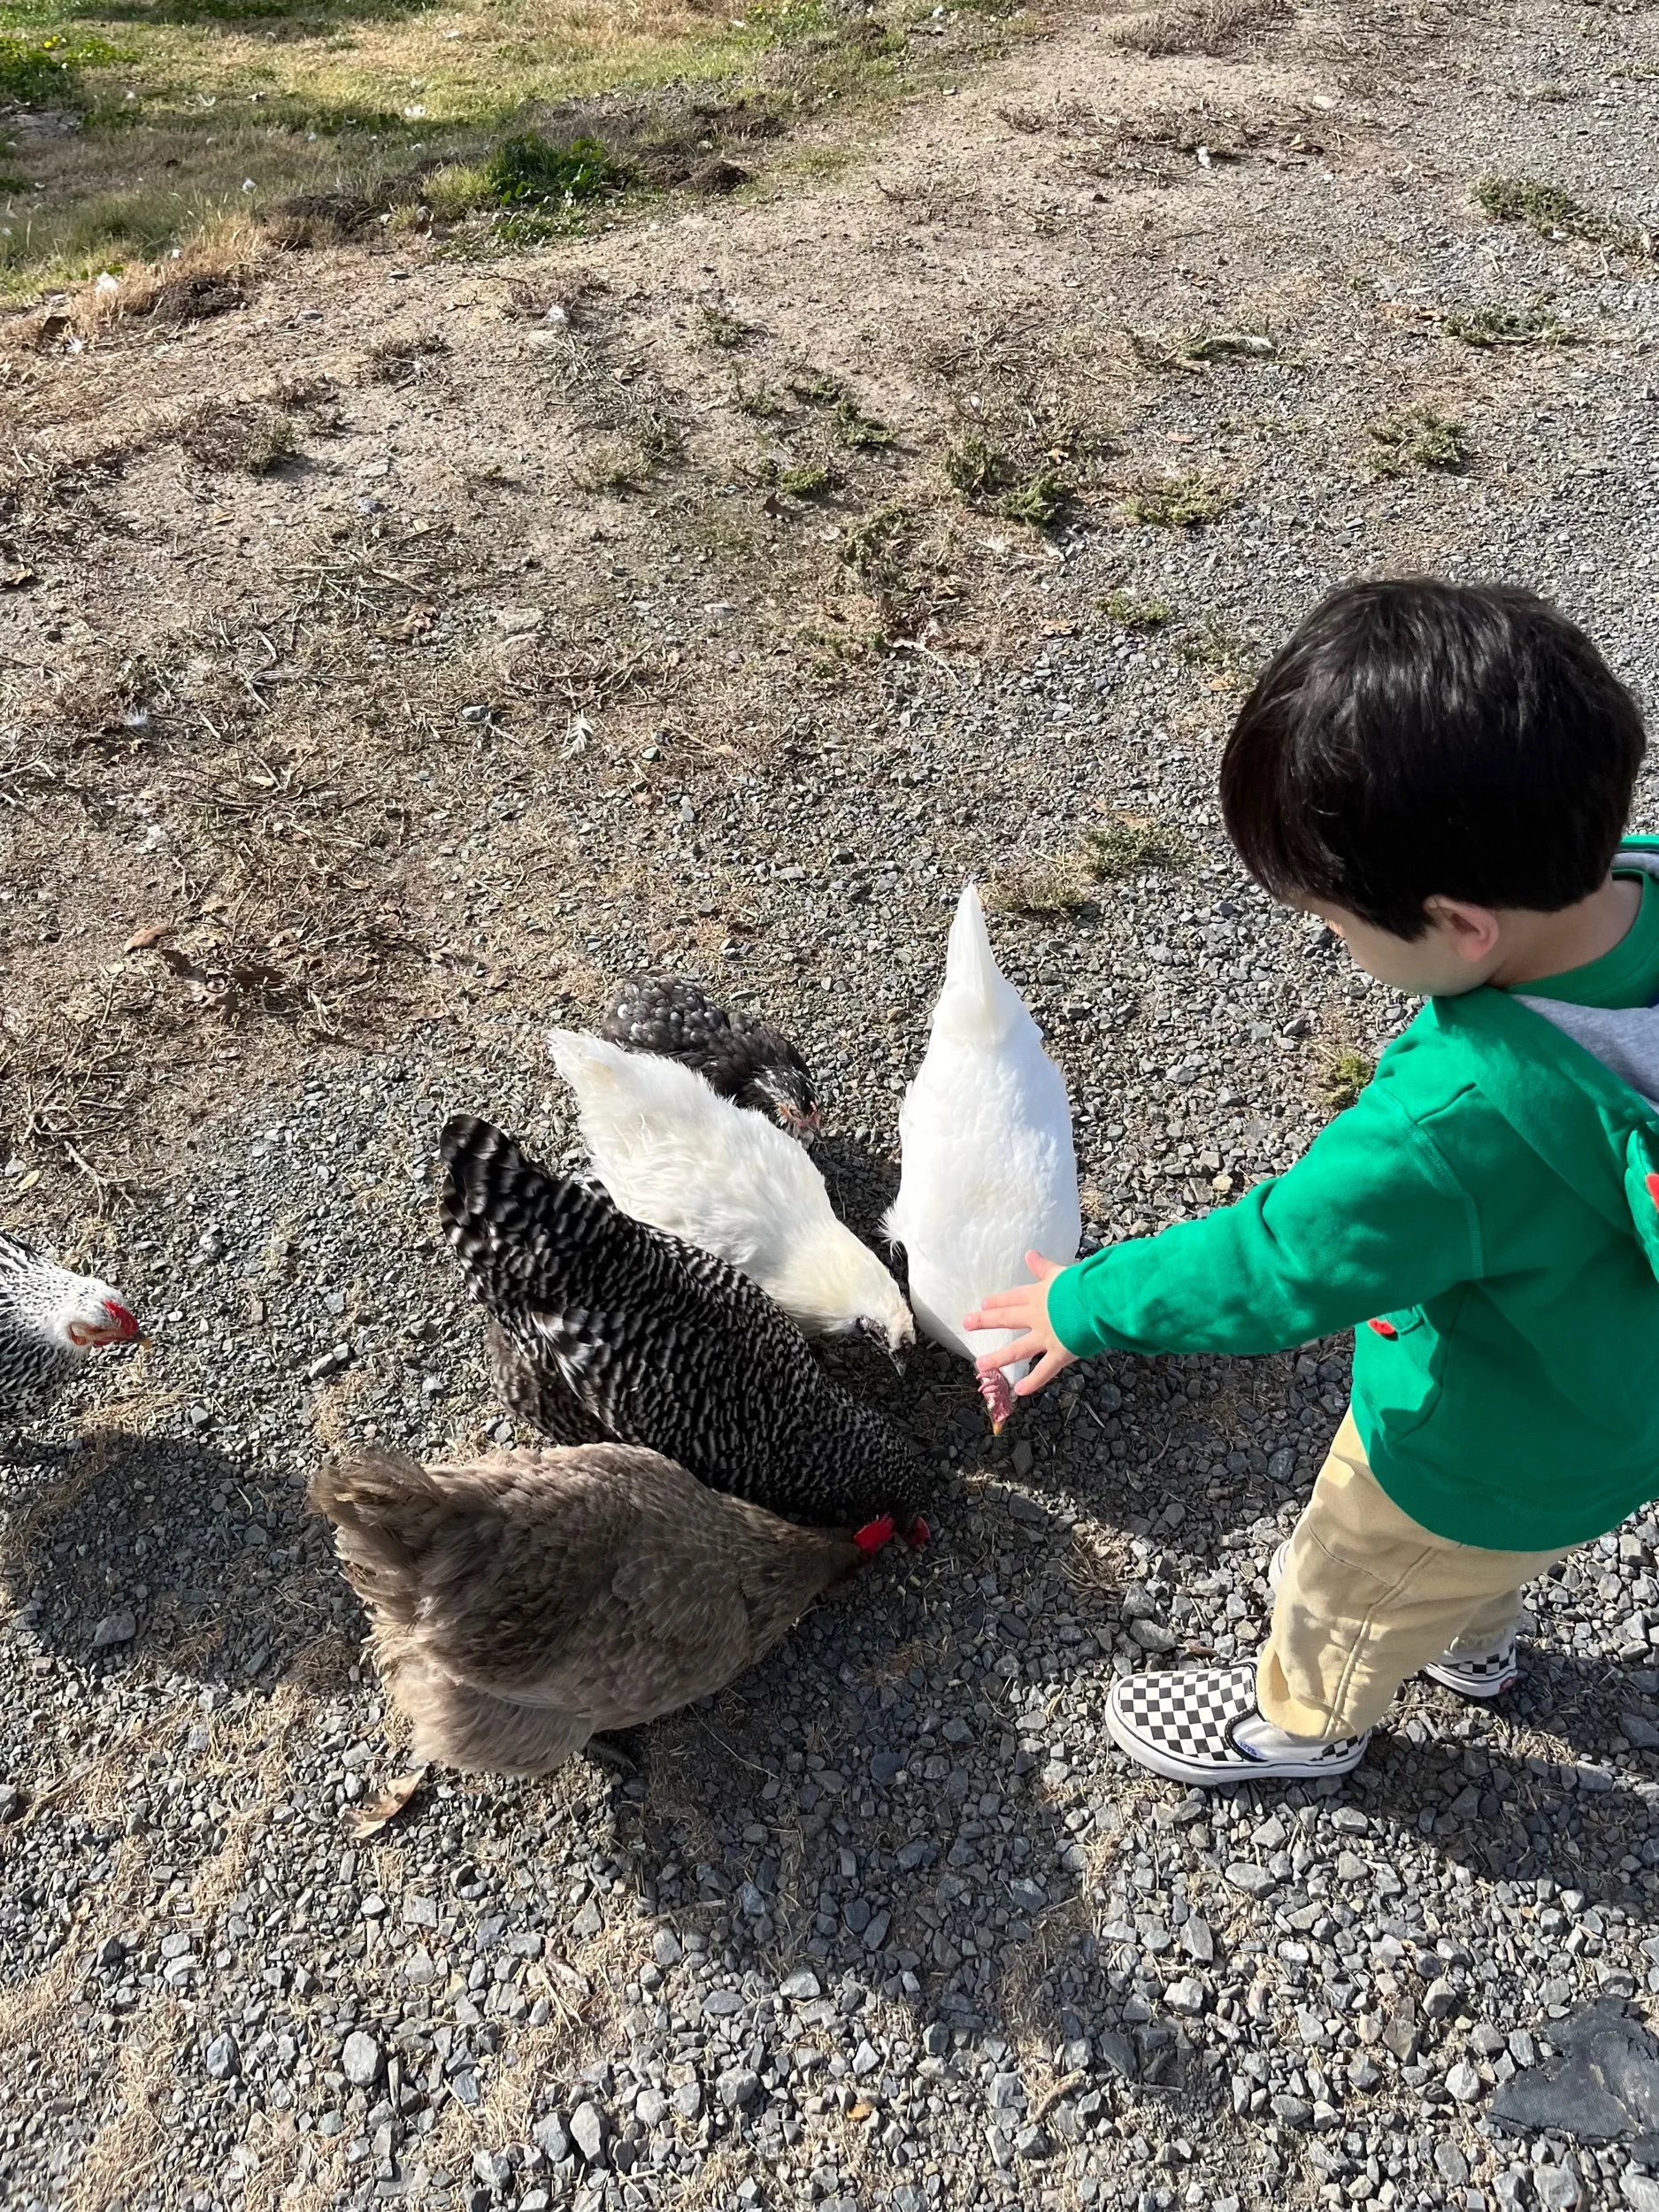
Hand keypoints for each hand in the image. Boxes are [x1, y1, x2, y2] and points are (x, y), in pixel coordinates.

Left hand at [962, 1252, 1077, 1398]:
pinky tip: (1018, 1390)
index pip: (1013, 1298)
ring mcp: (1047, 1336)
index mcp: (1040, 1296)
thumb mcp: (1061, 1272)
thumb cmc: (1083, 1285)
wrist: (1096, 1302)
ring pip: (1017, 1349)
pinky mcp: (1060, 1353)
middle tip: (967, 1323)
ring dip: (998, 1358)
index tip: (983, 1303)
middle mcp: (1038, 1317)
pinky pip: (1044, 1371)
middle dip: (986, 1321)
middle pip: (1007, 1319)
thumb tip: (1029, 1253)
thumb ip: (1044, 1267)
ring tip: (980, 1365)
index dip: (998, 1301)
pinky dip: (1032, 1382)